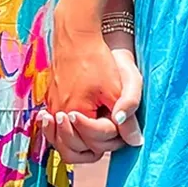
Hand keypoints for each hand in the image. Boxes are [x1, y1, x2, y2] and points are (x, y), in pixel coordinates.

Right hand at [41, 0, 142, 164]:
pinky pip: (58, 128)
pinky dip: (70, 131)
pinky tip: (82, 122)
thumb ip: (126, 117)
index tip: (120, 119)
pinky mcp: (51, 101)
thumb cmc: (97, 60)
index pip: (95, 143)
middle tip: (110, 127)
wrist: (76, 36)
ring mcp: (52, 109)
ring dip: (80, 141)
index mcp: (74, 115)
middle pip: (75, 150)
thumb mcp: (117, 89)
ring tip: (96, 129)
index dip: (113, 135)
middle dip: (95, 143)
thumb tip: (136, 142)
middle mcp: (58, 116)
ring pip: (64, 142)